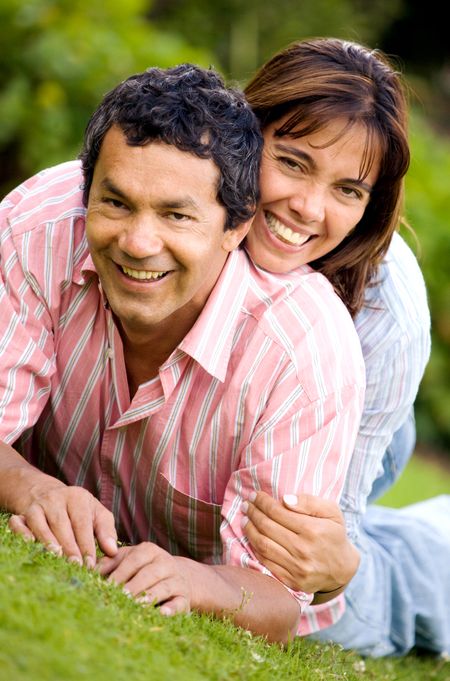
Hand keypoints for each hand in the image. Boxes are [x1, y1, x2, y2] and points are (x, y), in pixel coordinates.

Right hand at [8, 484, 117, 566]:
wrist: (49, 494)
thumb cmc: (79, 510)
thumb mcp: (97, 514)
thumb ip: (107, 531)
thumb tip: (113, 551)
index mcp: (78, 497)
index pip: (82, 523)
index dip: (86, 544)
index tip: (91, 564)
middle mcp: (56, 499)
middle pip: (62, 524)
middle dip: (69, 547)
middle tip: (76, 566)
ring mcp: (38, 506)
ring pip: (42, 525)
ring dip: (49, 543)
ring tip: (58, 559)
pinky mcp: (22, 514)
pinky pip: (19, 524)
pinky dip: (23, 533)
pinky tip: (31, 545)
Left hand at [97, 543, 190, 614]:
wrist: (176, 577)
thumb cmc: (143, 569)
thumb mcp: (127, 560)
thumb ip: (110, 563)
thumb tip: (88, 569)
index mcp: (149, 551)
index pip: (134, 560)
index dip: (120, 573)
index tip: (107, 586)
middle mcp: (165, 562)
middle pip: (149, 573)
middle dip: (134, 586)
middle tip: (120, 597)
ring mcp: (177, 580)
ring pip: (163, 587)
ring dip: (150, 596)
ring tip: (137, 605)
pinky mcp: (184, 598)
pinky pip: (179, 603)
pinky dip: (171, 609)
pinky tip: (161, 614)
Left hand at [241, 491, 359, 593]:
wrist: (343, 568)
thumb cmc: (335, 534)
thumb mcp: (332, 511)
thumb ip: (309, 502)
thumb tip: (285, 499)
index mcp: (313, 530)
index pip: (278, 512)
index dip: (263, 502)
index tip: (255, 495)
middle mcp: (303, 550)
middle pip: (267, 527)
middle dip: (253, 513)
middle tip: (246, 504)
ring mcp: (297, 568)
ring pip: (263, 545)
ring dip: (250, 530)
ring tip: (245, 519)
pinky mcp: (292, 581)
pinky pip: (266, 563)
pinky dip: (255, 549)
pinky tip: (252, 538)